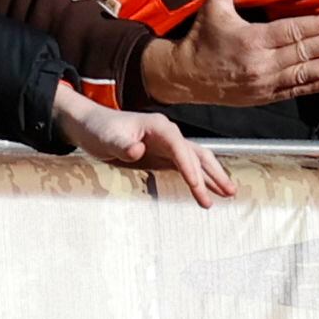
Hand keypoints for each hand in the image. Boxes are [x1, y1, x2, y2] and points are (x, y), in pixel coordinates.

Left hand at [51, 82, 236, 208]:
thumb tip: (138, 151)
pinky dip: (198, 179)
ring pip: (197, 161)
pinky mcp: (162, 157)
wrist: (89, 126)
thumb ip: (124, 145)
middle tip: (228, 192)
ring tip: (228, 193)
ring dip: (212, 177)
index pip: (181, 149)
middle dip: (214, 173)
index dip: (190, 168)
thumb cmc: (99, 128)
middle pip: (198, 154)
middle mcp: (169, 135)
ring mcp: (167, 146)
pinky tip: (206, 189)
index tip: (196, 186)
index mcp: (160, 127)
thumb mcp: (108, 137)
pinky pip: (185, 168)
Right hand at [140, 0, 318, 107]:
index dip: (318, 27)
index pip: (292, 31)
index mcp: (251, 39)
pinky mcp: (261, 97)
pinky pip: (291, 91)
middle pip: (302, 52)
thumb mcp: (213, 7)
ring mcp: (262, 83)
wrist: (182, 76)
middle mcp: (260, 63)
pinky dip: (310, 87)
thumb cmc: (201, 38)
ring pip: (301, 75)